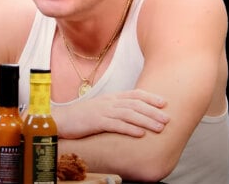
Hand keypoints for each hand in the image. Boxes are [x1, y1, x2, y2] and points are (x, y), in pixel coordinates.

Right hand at [54, 89, 168, 138]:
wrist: (60, 120)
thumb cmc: (81, 117)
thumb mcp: (100, 109)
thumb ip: (115, 109)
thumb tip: (131, 114)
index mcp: (110, 97)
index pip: (134, 94)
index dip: (150, 98)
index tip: (164, 103)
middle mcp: (108, 102)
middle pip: (135, 104)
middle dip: (153, 111)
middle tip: (167, 118)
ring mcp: (102, 111)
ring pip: (129, 114)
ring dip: (146, 120)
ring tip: (159, 128)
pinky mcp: (95, 122)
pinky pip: (115, 125)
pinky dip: (129, 128)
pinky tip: (140, 134)